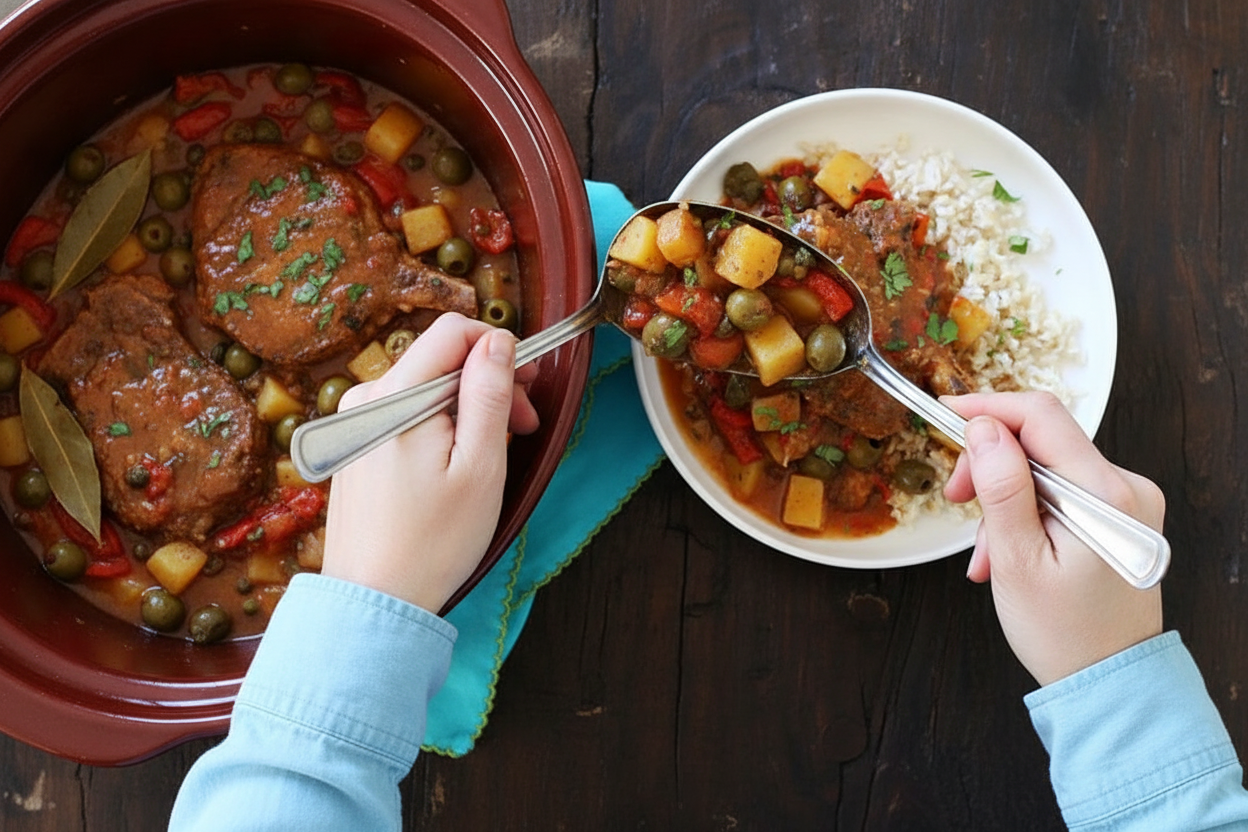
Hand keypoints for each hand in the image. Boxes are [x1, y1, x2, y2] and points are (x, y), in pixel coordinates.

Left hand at [321, 313, 539, 612]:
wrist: (374, 600)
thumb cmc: (433, 543)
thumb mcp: (480, 466)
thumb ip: (489, 394)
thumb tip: (499, 342)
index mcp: (396, 398)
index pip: (453, 332)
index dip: (499, 347)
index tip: (527, 383)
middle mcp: (365, 400)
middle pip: (439, 358)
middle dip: (488, 381)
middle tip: (523, 424)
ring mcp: (354, 423)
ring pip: (425, 386)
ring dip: (467, 406)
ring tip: (493, 451)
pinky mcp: (355, 445)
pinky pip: (406, 412)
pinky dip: (440, 424)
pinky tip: (457, 462)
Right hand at [942, 392, 1164, 685]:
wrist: (1108, 681)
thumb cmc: (1064, 634)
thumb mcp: (1018, 561)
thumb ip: (1002, 488)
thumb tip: (984, 428)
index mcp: (1105, 495)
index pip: (1042, 416)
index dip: (988, 408)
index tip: (945, 415)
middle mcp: (1126, 488)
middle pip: (1041, 441)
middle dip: (990, 463)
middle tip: (955, 499)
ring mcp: (1126, 502)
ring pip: (1045, 469)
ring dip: (1003, 498)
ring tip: (985, 552)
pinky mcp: (1117, 516)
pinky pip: (1060, 492)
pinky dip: (1026, 513)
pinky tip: (1007, 551)